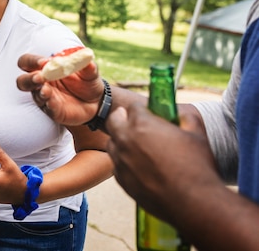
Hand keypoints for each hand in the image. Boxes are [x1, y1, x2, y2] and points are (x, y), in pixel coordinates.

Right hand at [16, 54, 102, 125]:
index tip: (45, 62)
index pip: (27, 62)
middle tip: (40, 77)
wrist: (96, 102)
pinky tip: (52, 101)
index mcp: (45, 68)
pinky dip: (49, 104)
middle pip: (22, 80)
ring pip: (33, 95)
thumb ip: (86, 63)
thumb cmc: (87, 82)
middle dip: (29, 78)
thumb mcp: (90, 71)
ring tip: (46, 90)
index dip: (32, 61)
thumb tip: (85, 54)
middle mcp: (41, 83)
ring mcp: (45, 98)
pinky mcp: (53, 110)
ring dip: (38, 91)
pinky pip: (46, 108)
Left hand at [106, 102, 218, 223]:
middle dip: (123, 118)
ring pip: (112, 143)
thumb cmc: (197, 166)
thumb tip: (180, 113)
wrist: (193, 203)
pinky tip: (138, 165)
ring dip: (121, 140)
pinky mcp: (121, 180)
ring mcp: (121, 161)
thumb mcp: (197, 133)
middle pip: (113, 120)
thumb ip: (186, 117)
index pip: (133, 107)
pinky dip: (124, 161)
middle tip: (134, 123)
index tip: (148, 113)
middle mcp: (125, 140)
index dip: (142, 109)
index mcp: (142, 124)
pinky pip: (116, 164)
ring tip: (137, 146)